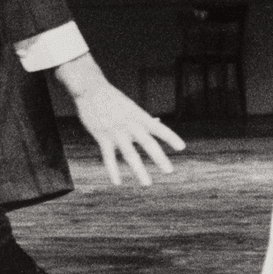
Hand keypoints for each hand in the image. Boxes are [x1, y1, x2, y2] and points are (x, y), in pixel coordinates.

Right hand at [55, 55, 185, 185]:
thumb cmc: (113, 99)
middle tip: (169, 171)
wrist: (91, 90)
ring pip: (129, 154)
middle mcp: (130, 124)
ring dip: (139, 170)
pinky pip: (108, 157)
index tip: (182, 147)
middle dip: (159, 157)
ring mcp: (116, 131)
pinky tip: (117, 182)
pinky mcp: (102, 136)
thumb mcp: (131, 106)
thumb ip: (143, 118)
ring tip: (147, 183)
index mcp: (139, 116)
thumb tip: (158, 122)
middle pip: (147, 142)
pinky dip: (113, 170)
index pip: (158, 128)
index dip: (170, 137)